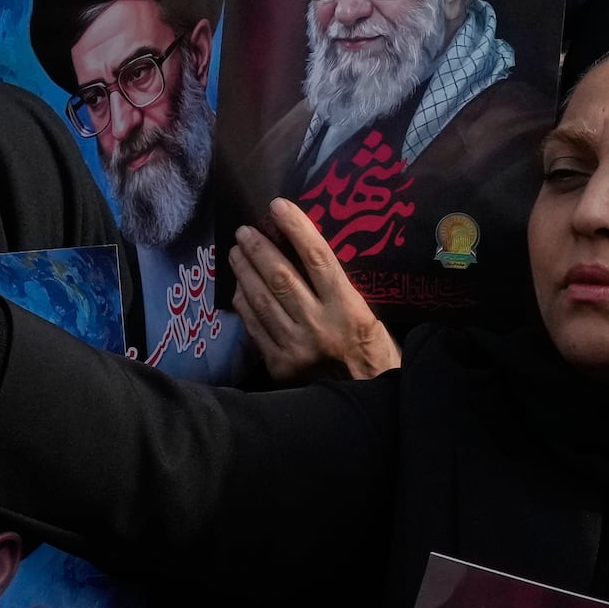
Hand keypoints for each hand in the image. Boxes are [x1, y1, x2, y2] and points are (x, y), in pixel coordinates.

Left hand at [231, 199, 399, 381]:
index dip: (296, 228)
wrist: (367, 402)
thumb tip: (306, 255)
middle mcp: (319, 323)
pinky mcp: (280, 365)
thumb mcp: (366, 315)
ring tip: (236, 252)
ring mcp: (296, 346)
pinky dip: (244, 303)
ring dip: (244, 271)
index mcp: (348, 307)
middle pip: (281, 276)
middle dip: (259, 248)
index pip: (317, 258)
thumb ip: (338, 290)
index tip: (278, 205)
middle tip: (244, 231)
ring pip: (262, 300)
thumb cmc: (372, 352)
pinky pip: (255, 327)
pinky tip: (239, 288)